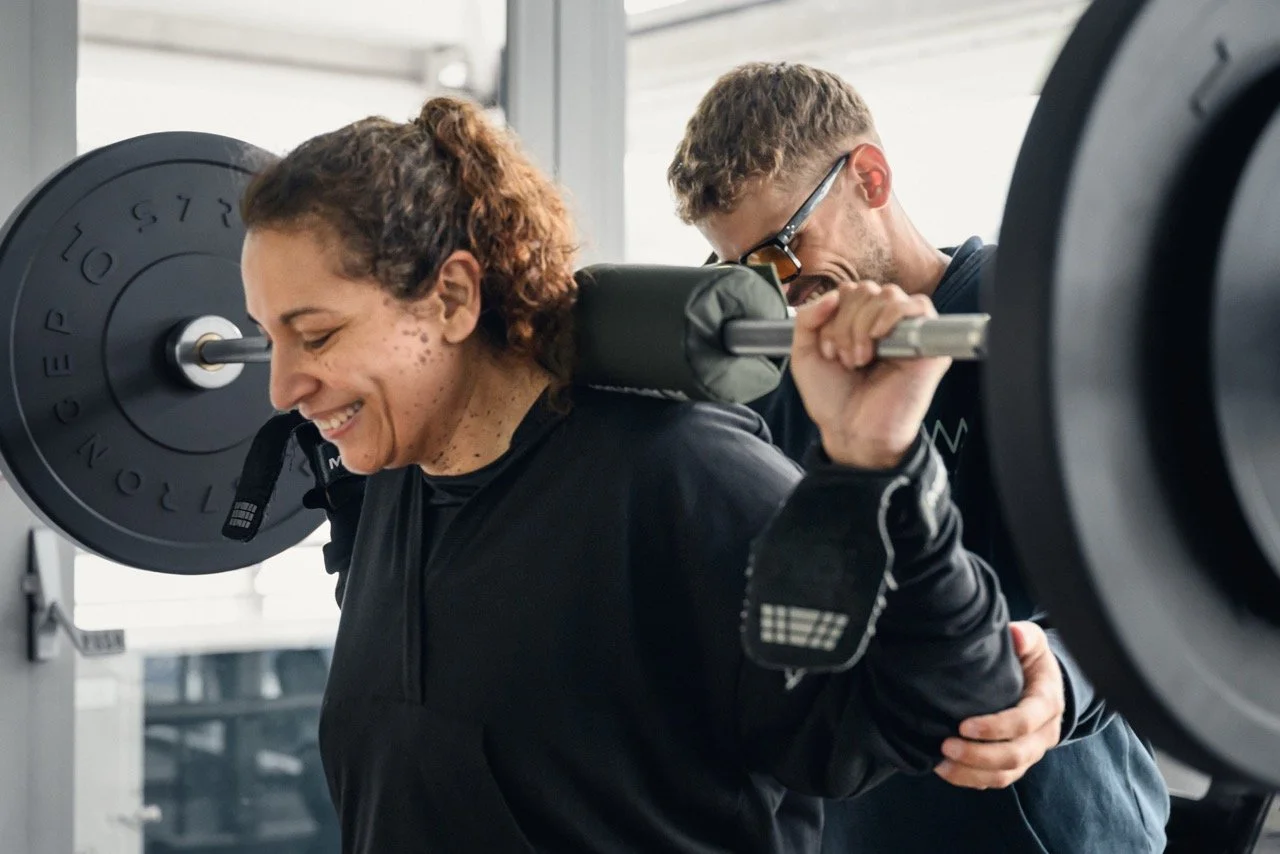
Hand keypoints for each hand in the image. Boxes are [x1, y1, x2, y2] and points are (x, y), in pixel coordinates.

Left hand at [789, 281, 950, 468]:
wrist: (850, 431)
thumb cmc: (833, 397)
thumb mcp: (805, 353)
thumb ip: (807, 318)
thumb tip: (832, 294)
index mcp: (860, 321)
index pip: (849, 290)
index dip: (832, 315)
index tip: (828, 352)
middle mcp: (886, 322)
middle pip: (866, 289)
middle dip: (845, 324)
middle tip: (844, 359)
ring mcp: (909, 331)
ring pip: (887, 295)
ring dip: (862, 326)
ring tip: (859, 360)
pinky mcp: (929, 345)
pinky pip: (918, 305)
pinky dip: (890, 316)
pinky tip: (878, 340)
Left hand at [934, 622, 1065, 788]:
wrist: (1041, 681)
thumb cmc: (1031, 658)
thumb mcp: (1033, 641)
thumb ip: (1025, 637)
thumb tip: (1015, 635)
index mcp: (1047, 702)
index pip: (1025, 722)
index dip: (996, 728)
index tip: (963, 725)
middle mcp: (1044, 733)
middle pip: (1016, 755)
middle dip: (979, 755)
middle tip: (945, 745)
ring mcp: (1031, 752)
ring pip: (1006, 774)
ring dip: (972, 772)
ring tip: (940, 763)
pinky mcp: (1016, 762)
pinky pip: (997, 779)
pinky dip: (971, 779)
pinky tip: (945, 770)